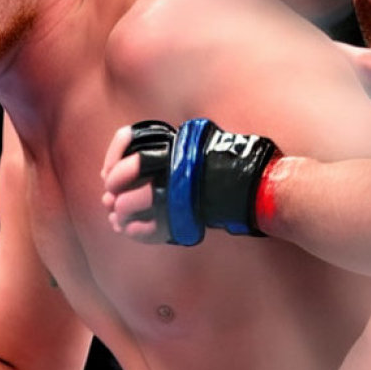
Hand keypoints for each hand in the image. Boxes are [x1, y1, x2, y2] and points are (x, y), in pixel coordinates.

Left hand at [102, 119, 280, 244]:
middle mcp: (180, 159)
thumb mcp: (196, 149)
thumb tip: (114, 179)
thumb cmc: (228, 169)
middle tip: (111, 201)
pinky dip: (139, 231)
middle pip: (131, 169)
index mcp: (178, 141)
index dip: (115, 154)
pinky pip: (154, 223)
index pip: (131, 137)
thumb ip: (165, 157)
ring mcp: (186, 185)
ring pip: (138, 196)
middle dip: (116, 187)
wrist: (261, 189)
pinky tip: (131, 232)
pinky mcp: (191, 211)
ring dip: (124, 210)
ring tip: (120, 219)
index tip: (109, 173)